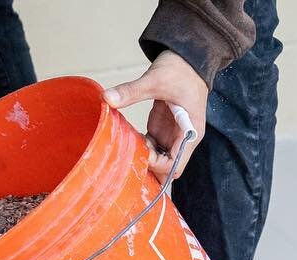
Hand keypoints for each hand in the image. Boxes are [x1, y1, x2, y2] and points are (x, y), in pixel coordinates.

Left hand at [103, 50, 208, 180]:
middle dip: (149, 167)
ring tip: (128, 147)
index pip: (175, 164)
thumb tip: (107, 98)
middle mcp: (184, 137)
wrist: (189, 56)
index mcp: (190, 131)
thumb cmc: (181, 68)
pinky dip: (142, 148)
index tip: (140, 152)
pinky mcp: (164, 129)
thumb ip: (131, 91)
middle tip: (129, 157)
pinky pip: (153, 147)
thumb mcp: (155, 79)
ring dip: (144, 158)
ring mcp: (173, 134)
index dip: (156, 165)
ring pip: (160, 160)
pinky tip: (130, 140)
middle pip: (168, 167)